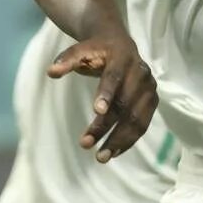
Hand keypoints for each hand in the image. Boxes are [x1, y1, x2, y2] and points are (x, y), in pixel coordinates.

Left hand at [50, 31, 157, 161]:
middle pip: (124, 103)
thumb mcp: (81, 50)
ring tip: (100, 157)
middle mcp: (140, 73)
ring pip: (137, 119)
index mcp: (122, 56)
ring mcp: (149, 88)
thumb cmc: (97, 51)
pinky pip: (142, 125)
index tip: (96, 111)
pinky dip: (128, 141)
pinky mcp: (152, 101)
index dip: (106, 93)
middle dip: (106, 125)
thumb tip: (51, 72)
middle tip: (85, 143)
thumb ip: (67, 60)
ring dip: (119, 140)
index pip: (114, 76)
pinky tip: (113, 152)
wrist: (121, 45)